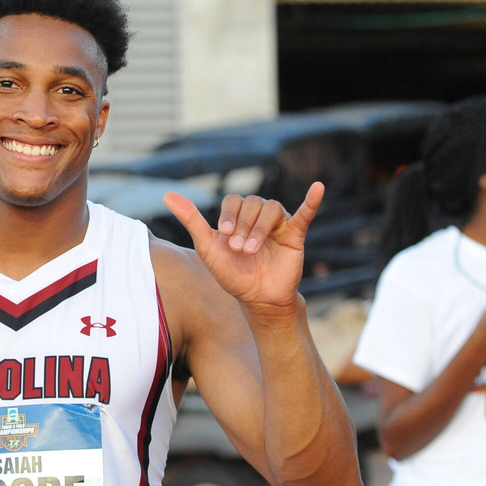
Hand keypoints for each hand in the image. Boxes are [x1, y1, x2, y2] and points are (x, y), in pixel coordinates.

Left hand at [164, 182, 324, 314]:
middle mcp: (258, 215)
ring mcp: (278, 223)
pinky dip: (312, 200)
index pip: (233, 201)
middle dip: (243, 226)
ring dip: (260, 228)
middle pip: (252, 203)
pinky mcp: (295, 234)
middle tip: (239, 249)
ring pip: (271, 208)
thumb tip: (167, 194)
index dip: (228, 216)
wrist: (257, 298)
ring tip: (252, 249)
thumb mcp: (207, 247)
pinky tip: (318, 187)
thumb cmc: (231, 274)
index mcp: (237, 216)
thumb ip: (191, 219)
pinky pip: (305, 213)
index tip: (224, 235)